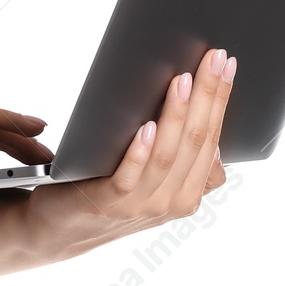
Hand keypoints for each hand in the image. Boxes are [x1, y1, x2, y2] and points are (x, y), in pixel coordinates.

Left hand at [39, 46, 233, 240]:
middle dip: (207, 96)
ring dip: (176, 115)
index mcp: (188, 192)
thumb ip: (179, 156)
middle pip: (195, 142)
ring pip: (168, 155)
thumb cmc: (107, 189)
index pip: (212, 139)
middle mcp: (171, 202)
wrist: (58, 227)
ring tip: (181, 81)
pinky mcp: (107, 203)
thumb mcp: (153, 178)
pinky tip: (146, 126)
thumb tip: (201, 107)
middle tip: (213, 58)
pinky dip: (141, 151)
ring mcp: (141, 205)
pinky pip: (129, 176)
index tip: (226, 63)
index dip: (220, 100)